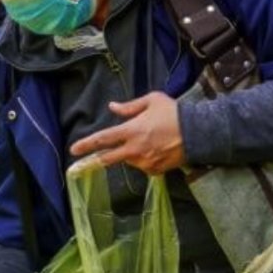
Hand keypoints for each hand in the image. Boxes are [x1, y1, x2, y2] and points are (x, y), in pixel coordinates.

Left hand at [69, 92, 185, 174]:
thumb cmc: (174, 113)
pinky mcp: (156, 171)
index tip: (73, 150)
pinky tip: (157, 149)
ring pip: (129, 160)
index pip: (103, 139)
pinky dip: (145, 159)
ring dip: (131, 153)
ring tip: (149, 140)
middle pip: (109, 159)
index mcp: (131, 131)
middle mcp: (135, 150)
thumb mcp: (152, 101)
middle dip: (94, 161)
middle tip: (82, 164)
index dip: (87, 144)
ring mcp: (145, 162)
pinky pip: (144, 166)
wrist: (199, 133)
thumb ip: (129, 106)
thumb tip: (112, 107)